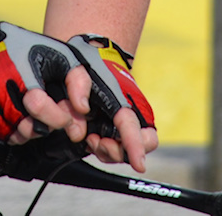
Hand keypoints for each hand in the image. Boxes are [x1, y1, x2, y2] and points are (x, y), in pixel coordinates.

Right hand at [0, 22, 82, 141]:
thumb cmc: (25, 48)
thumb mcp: (59, 54)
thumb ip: (77, 80)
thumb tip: (83, 109)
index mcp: (21, 74)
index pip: (39, 106)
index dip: (59, 118)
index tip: (68, 119)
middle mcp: (0, 90)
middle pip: (28, 127)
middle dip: (47, 126)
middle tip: (53, 115)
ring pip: (16, 135)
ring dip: (32, 130)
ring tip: (37, 114)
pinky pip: (2, 135)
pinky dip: (16, 131)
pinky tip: (22, 116)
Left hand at [67, 34, 157, 171]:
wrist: (95, 56)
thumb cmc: (90, 63)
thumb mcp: (78, 67)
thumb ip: (77, 85)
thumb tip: (82, 112)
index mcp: (125, 98)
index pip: (134, 126)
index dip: (137, 147)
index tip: (139, 165)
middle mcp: (133, 112)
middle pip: (144, 144)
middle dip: (121, 151)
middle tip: (97, 141)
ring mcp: (126, 122)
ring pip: (128, 150)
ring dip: (109, 152)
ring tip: (91, 139)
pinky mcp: (117, 129)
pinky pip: (117, 149)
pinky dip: (105, 150)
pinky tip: (90, 138)